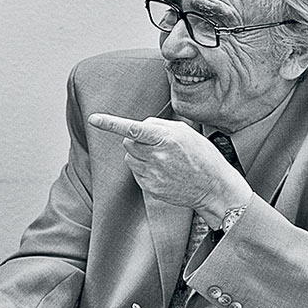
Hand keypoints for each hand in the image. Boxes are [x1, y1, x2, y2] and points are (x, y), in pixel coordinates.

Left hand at [88, 113, 251, 226]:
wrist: (214, 187)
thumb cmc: (202, 156)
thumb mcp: (185, 132)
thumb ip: (159, 125)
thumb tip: (139, 127)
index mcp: (166, 139)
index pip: (132, 129)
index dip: (111, 123)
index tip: (94, 119)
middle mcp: (157, 156)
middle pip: (127, 142)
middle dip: (136, 140)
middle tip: (155, 145)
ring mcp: (152, 174)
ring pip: (130, 158)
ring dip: (140, 155)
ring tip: (163, 160)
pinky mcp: (150, 187)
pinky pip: (136, 172)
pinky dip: (144, 169)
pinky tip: (163, 171)